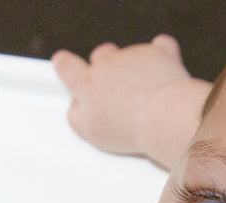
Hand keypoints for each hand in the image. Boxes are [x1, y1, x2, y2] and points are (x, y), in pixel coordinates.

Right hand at [52, 35, 195, 159]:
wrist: (163, 117)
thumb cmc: (127, 130)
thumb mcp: (91, 132)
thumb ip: (76, 116)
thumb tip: (76, 106)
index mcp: (87, 83)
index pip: (66, 67)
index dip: (64, 64)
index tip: (63, 62)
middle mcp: (107, 64)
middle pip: (101, 55)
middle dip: (106, 68)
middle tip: (116, 90)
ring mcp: (133, 56)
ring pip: (129, 55)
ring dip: (134, 68)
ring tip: (144, 93)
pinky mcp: (158, 53)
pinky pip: (159, 47)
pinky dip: (160, 57)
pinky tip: (162, 72)